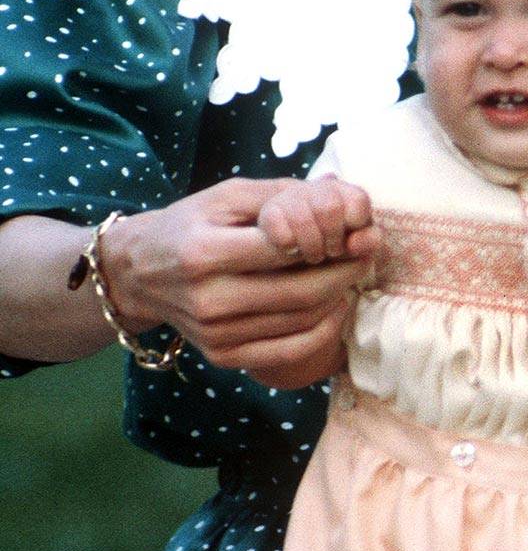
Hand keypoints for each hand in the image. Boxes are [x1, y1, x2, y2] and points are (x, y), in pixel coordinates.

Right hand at [99, 179, 380, 389]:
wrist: (139, 274)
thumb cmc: (190, 225)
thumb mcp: (225, 197)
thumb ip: (280, 195)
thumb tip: (339, 194)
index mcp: (203, 252)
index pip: (283, 249)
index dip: (329, 243)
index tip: (356, 235)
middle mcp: (206, 298)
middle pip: (298, 293)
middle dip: (343, 274)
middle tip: (366, 257)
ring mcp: (214, 334)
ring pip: (298, 322)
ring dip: (336, 300)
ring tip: (349, 278)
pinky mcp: (222, 356)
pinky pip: (288, 351)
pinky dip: (322, 332)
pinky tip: (334, 308)